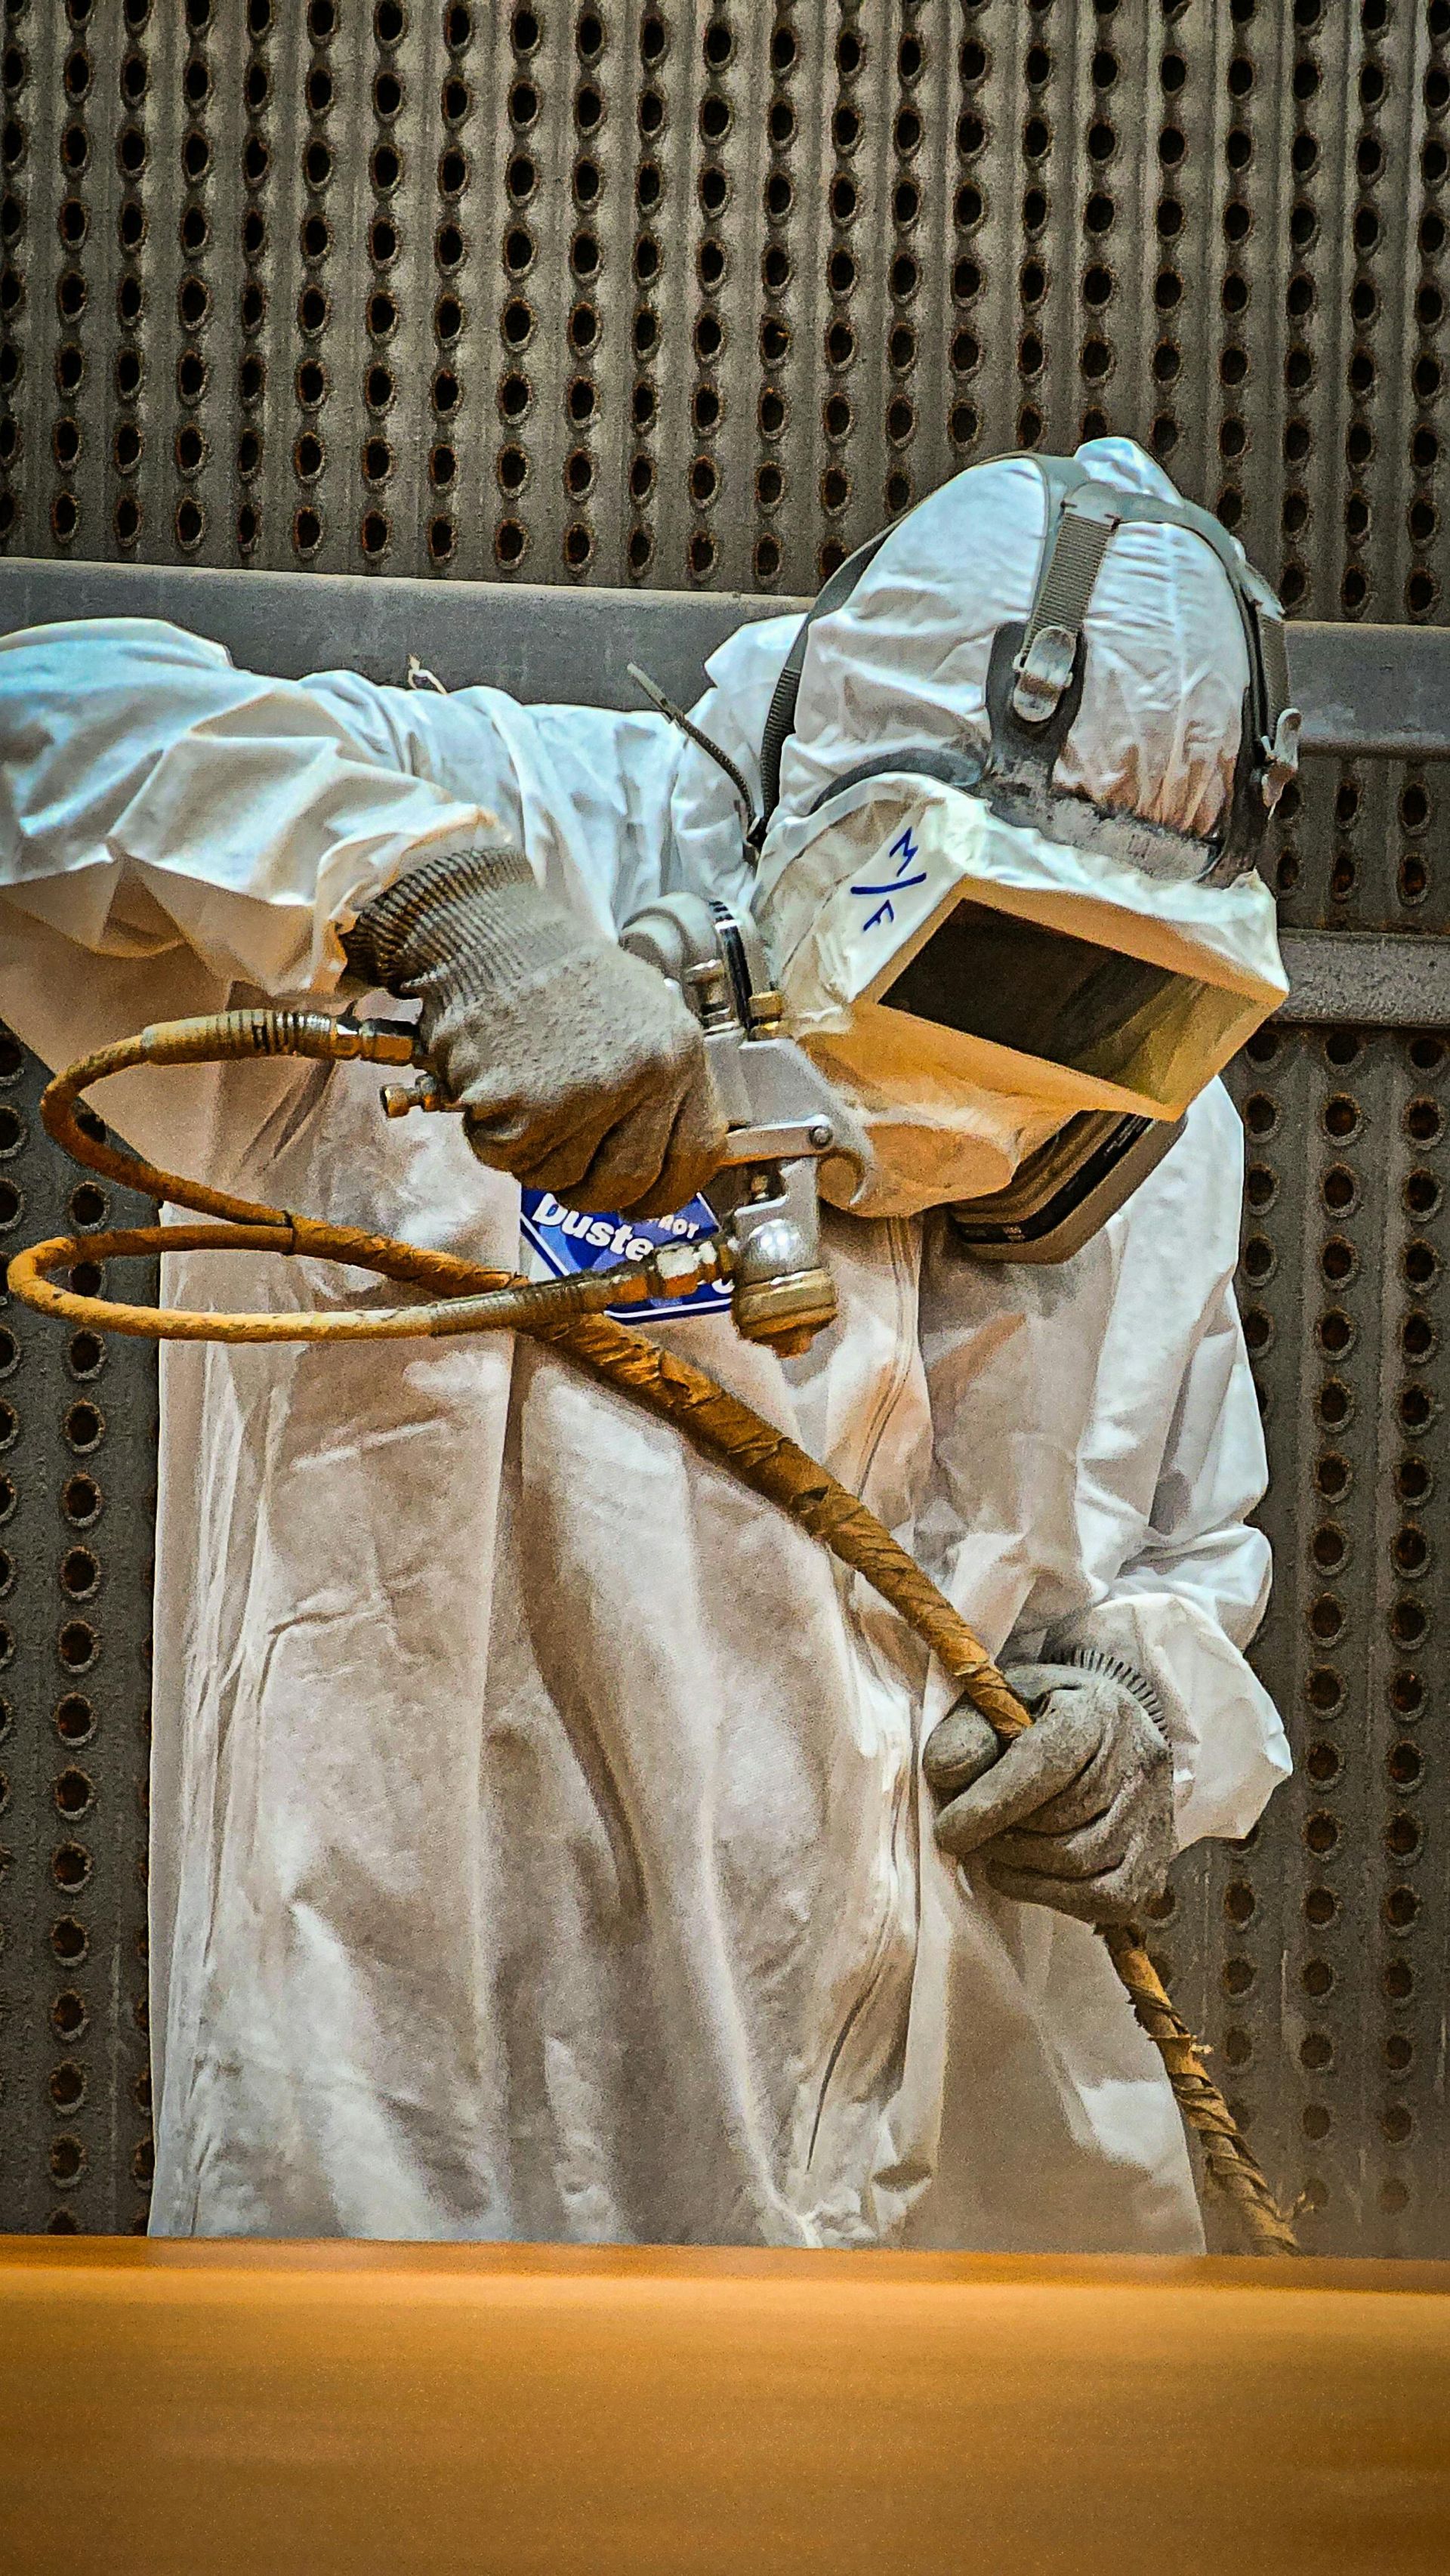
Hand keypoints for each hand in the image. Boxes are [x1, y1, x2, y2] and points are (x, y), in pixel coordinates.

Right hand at [346, 847, 726, 1216]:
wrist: (488, 935)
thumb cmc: (558, 976)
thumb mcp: (641, 1015)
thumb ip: (660, 1085)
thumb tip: (662, 1160)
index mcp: (680, 1052)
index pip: (696, 1156)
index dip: (664, 1192)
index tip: (639, 1202)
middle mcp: (644, 1076)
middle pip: (626, 1183)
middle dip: (589, 1190)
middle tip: (563, 1165)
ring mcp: (587, 1094)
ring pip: (560, 1178)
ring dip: (532, 1155)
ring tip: (520, 1099)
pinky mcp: (527, 1108)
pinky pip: (508, 1159)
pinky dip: (489, 1138)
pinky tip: (491, 1091)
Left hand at [922, 1661, 1173, 1925]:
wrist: (1107, 1727)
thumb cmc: (1042, 1714)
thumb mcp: (1002, 1700)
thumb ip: (970, 1731)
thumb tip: (946, 1773)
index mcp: (1098, 1711)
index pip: (1047, 1763)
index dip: (993, 1804)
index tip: (947, 1832)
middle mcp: (1139, 1760)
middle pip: (1062, 1819)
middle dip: (1003, 1834)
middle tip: (969, 1833)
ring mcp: (1154, 1814)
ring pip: (1081, 1863)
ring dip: (1022, 1865)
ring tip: (994, 1848)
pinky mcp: (1155, 1858)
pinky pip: (1106, 1898)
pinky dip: (1052, 1896)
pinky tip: (1021, 1875)